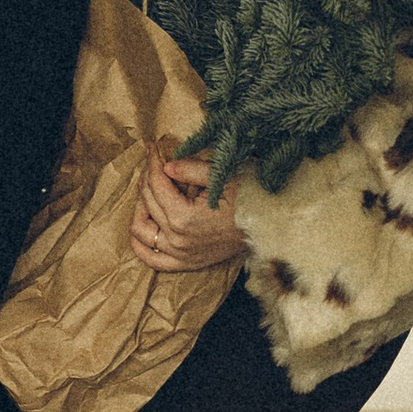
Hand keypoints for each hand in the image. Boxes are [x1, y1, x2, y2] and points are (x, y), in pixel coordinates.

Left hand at [132, 140, 247, 275]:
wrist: (271, 225)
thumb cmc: (251, 197)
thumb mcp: (222, 175)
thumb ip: (189, 169)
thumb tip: (166, 166)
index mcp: (183, 217)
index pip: (156, 183)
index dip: (153, 161)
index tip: (153, 148)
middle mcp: (177, 239)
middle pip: (148, 201)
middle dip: (149, 178)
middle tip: (157, 164)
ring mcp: (181, 255)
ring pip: (141, 231)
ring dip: (140, 208)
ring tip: (150, 191)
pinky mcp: (187, 263)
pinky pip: (152, 259)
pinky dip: (141, 244)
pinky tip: (142, 226)